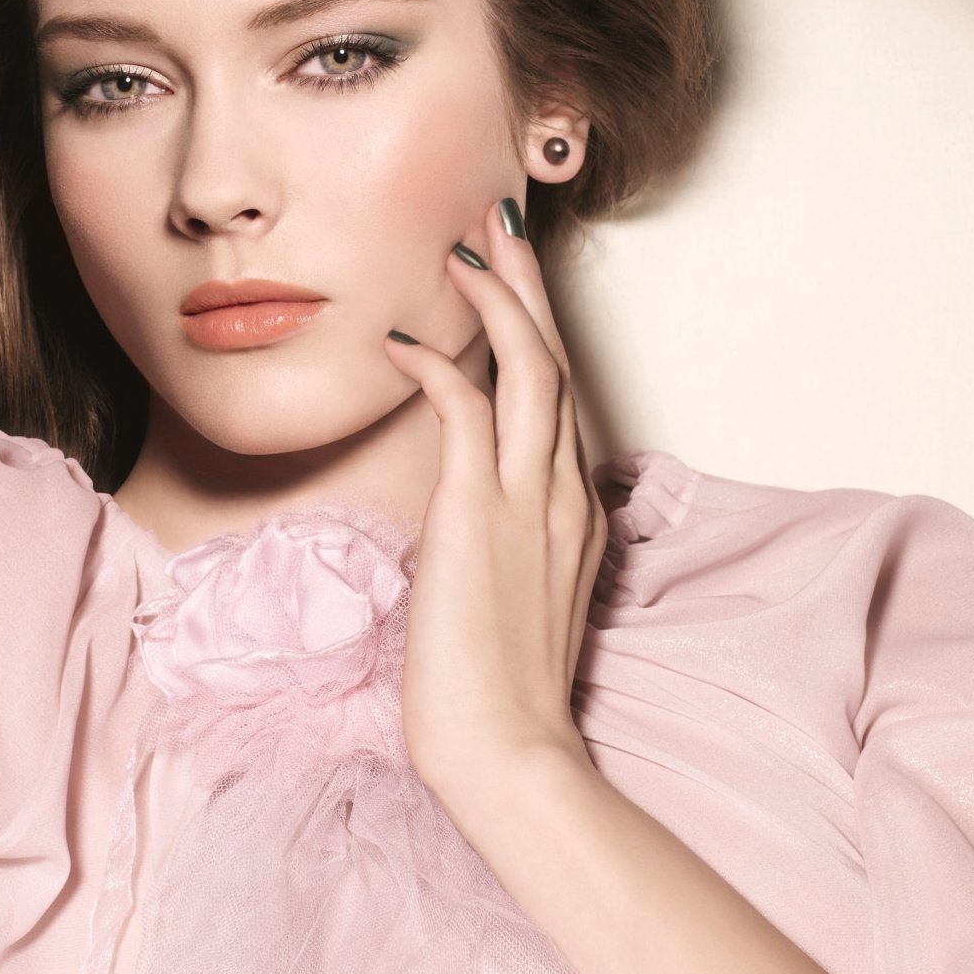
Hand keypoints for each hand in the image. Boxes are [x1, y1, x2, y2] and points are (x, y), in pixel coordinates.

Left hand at [381, 196, 607, 800]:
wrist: (509, 752)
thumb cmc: (498, 691)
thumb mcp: (513, 598)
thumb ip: (501, 541)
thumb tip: (461, 514)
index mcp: (573, 511)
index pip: (557, 401)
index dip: (534, 334)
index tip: (510, 287)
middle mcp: (562, 492)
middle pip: (554, 361)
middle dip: (528, 285)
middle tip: (502, 222)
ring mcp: (528, 499)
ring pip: (530, 368)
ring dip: (501, 298)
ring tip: (470, 243)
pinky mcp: (479, 513)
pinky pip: (462, 409)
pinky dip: (435, 364)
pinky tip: (401, 337)